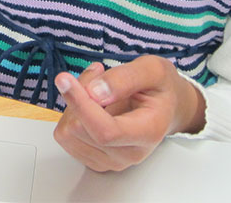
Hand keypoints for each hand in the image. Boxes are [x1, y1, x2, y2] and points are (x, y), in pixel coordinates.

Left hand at [52, 56, 205, 171]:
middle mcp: (129, 154)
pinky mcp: (94, 159)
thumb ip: (125, 78)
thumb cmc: (160, 88)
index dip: (80, 104)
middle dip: (79, 94)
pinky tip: (90, 104)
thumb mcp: (152, 69)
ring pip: (68, 132)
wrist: (166, 107)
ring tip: (97, 89)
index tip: (64, 79)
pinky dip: (71, 114)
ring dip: (74, 104)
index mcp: (147, 132)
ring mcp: (110, 160)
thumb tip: (94, 92)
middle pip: (79, 129)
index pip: (105, 131)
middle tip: (98, 74)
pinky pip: (65, 136)